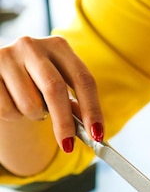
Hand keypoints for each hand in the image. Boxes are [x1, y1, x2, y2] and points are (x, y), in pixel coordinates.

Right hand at [0, 35, 103, 151]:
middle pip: (55, 89)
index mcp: (58, 46)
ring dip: (34, 116)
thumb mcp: (59, 85)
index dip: (92, 109)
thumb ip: (76, 104)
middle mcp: (32, 46)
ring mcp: (7, 57)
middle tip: (69, 145)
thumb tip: (94, 131)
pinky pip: (7, 109)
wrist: (0, 71)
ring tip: (30, 107)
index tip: (97, 134)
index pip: (83, 79)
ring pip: (29, 103)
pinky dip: (13, 115)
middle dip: (64, 122)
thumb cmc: (36, 81)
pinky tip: (11, 102)